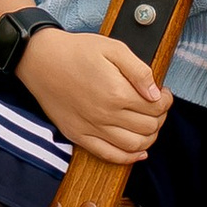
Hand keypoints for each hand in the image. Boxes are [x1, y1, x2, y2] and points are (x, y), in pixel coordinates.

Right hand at [18, 25, 172, 163]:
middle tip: (157, 107)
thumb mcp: (113, 48)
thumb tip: (156, 92)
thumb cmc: (75, 51)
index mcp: (117, 92)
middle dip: (160, 117)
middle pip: (149, 128)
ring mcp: (91, 128)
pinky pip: (109, 156)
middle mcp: (105, 115)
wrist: (39, 59)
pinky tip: (138, 151)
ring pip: (134, 146)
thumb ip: (139, 70)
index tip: (164, 94)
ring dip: (149, 138)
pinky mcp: (78, 135)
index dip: (166, 101)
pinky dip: (128, 157)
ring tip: (148, 124)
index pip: (156, 107)